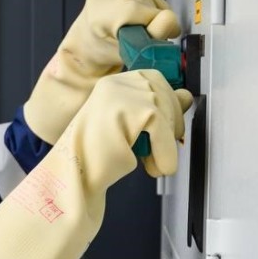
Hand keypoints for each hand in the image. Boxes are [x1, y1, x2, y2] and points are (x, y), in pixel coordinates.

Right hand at [0, 69, 191, 258]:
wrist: (71, 179)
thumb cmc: (92, 161)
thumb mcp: (129, 129)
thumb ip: (156, 110)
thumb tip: (186, 97)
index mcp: (111, 84)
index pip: (154, 78)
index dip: (167, 104)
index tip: (168, 130)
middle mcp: (114, 84)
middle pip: (163, 89)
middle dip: (171, 122)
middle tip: (160, 151)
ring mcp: (120, 95)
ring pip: (166, 109)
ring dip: (167, 142)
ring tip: (153, 163)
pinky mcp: (129, 111)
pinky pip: (162, 127)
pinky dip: (165, 152)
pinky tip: (154, 167)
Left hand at [23, 0, 180, 143]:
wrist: (85, 41)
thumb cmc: (102, 51)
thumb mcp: (127, 53)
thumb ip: (150, 38)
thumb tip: (171, 22)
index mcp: (101, 13)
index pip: (143, 12)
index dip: (156, 27)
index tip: (153, 40)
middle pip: (150, 5)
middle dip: (153, 22)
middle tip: (140, 36)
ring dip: (151, 14)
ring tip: (135, 26)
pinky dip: (148, 5)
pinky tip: (134, 15)